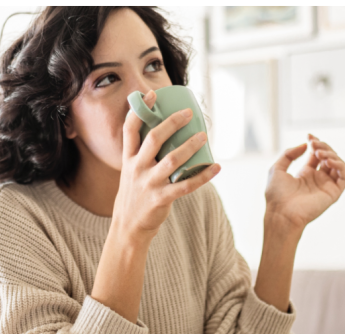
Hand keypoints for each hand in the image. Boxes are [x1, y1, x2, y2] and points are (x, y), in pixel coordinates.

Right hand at [113, 89, 221, 237]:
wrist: (128, 226)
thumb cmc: (134, 195)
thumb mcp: (131, 172)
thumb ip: (144, 156)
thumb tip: (166, 133)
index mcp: (128, 160)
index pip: (129, 130)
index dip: (140, 111)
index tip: (151, 95)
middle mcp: (137, 169)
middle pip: (153, 139)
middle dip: (171, 123)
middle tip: (188, 113)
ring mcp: (149, 184)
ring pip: (172, 160)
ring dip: (190, 146)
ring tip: (204, 136)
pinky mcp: (161, 199)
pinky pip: (185, 186)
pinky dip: (203, 176)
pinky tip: (215, 167)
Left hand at [265, 134, 344, 228]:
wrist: (281, 213)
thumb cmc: (276, 194)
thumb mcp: (277, 168)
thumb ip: (289, 154)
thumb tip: (305, 145)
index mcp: (305, 174)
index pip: (316, 155)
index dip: (315, 143)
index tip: (309, 136)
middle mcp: (317, 179)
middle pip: (329, 157)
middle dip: (323, 147)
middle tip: (314, 143)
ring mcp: (326, 186)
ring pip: (339, 165)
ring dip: (331, 154)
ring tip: (319, 152)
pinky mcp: (334, 193)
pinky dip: (340, 166)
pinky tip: (328, 161)